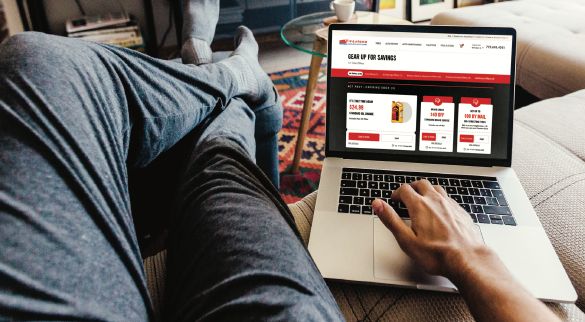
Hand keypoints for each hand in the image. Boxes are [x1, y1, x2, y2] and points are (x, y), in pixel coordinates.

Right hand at [372, 180, 488, 279]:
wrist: (467, 259)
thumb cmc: (437, 254)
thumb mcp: (406, 239)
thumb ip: (390, 219)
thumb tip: (378, 204)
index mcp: (420, 206)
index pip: (404, 189)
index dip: (396, 193)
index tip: (394, 199)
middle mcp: (436, 201)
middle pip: (421, 184)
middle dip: (411, 188)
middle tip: (406, 195)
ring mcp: (450, 205)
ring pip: (436, 188)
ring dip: (427, 190)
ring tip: (422, 198)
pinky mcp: (461, 212)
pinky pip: (448, 198)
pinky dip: (440, 199)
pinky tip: (440, 209)